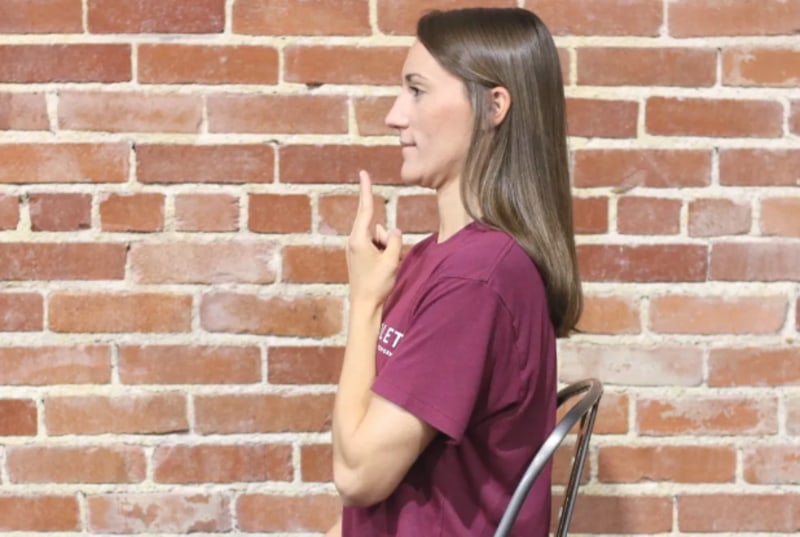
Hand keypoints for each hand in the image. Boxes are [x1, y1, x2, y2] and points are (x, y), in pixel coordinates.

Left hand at [346, 170, 402, 307]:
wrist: (364, 305)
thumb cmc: (376, 284)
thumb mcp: (391, 260)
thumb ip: (394, 240)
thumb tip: (393, 230)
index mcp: (359, 239)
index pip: (365, 209)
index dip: (366, 189)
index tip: (363, 173)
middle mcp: (354, 241)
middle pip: (376, 227)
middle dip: (386, 239)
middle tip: (387, 259)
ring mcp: (355, 248)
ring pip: (379, 237)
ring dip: (386, 248)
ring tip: (384, 268)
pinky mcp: (358, 255)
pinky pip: (376, 246)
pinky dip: (383, 253)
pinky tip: (381, 269)